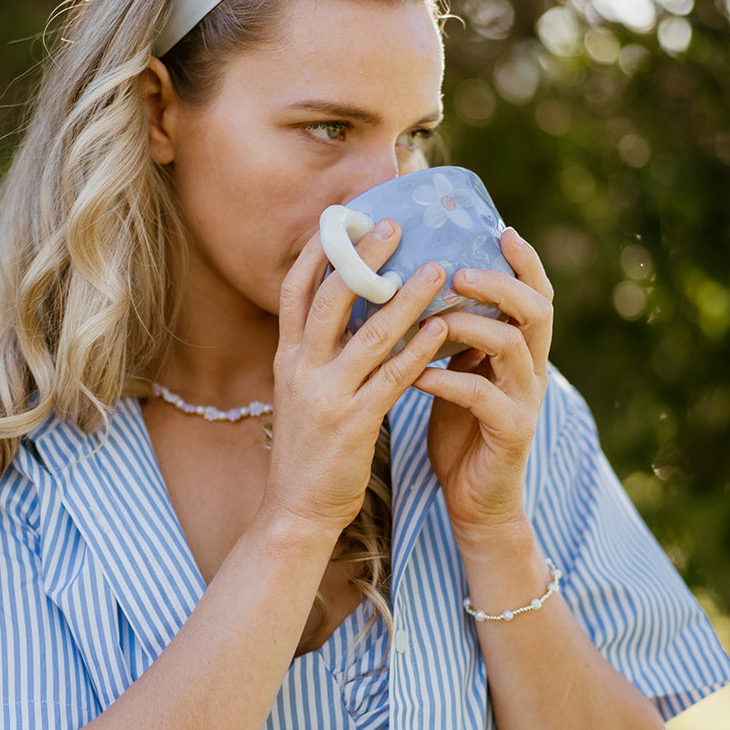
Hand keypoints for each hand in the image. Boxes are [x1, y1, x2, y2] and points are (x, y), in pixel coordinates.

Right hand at [263, 223, 450, 536]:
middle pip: (331, 298)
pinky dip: (419, 350)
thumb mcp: (300, 392)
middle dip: (363, 258)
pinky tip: (443, 329)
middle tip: (395, 225)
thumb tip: (347, 309)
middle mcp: (300, 368)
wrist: (296, 510)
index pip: (294, 290)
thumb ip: (317, 352)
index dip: (318, 251)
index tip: (344, 218)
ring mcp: (326, 395)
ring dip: (405, 298)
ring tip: (437, 270)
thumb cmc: (308, 450)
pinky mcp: (354, 423)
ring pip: (370, 334)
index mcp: (286, 357)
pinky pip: (393, 378)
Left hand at [413, 228, 553, 538]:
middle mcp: (532, 369)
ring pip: (514, 346)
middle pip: (536, 309)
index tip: (499, 228)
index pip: (535, 293)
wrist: (474, 501)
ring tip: (433, 317)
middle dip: (501, 283)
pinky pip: (484, 397)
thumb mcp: (458, 372)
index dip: (524, 261)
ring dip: (472, 325)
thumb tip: (415, 283)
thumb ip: (453, 334)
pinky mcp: (511, 433)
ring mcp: (525, 401)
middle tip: (459, 269)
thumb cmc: (459, 430)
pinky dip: (449, 381)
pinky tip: (417, 374)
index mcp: (520, 350)